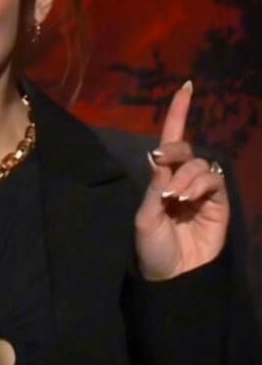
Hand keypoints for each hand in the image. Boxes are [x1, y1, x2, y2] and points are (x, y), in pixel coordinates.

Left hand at [134, 80, 229, 280]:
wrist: (173, 277)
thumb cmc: (153, 249)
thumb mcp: (146, 217)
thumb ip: (155, 186)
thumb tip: (159, 154)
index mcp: (161, 179)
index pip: (170, 141)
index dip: (179, 113)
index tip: (187, 87)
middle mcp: (182, 180)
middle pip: (184, 149)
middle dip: (175, 150)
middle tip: (164, 163)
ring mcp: (202, 191)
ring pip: (199, 164)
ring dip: (186, 175)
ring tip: (175, 198)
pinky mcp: (218, 203)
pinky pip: (214, 180)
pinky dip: (200, 184)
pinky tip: (187, 198)